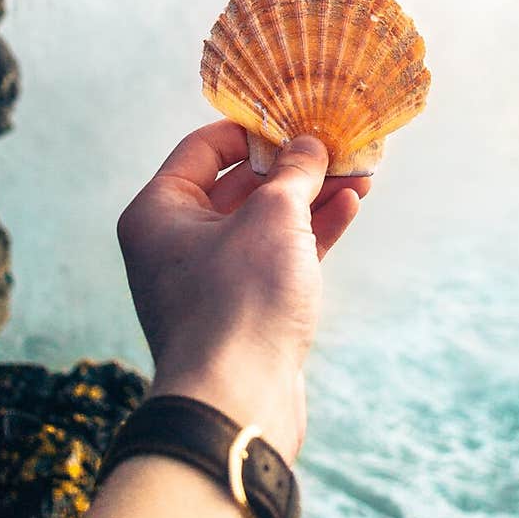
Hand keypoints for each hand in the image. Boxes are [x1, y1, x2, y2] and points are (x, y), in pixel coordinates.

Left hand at [116, 120, 369, 462]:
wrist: (238, 405)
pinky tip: (350, 207)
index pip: (203, 146)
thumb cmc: (240, 301)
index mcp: (159, 211)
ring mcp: (210, 277)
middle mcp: (176, 242)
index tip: (295, 112)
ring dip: (311, 195)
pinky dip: (310, 232)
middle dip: (293, 164)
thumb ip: (294, 173)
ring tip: (360, 172)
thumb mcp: (273, 218)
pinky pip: (277, 255)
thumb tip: (308, 144)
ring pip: (265, 221)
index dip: (253, 126)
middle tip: (338, 142)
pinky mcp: (244, 309)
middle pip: (239, 183)